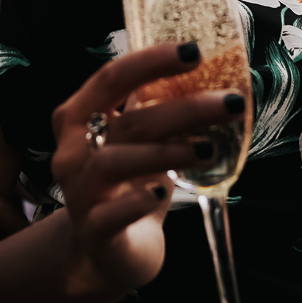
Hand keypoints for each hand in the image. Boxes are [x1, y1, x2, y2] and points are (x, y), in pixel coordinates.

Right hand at [46, 41, 240, 294]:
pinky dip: (138, 201)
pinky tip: (165, 191)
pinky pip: (111, 214)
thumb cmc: (127, 185)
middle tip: (228, 102)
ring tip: (207, 149)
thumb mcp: (140, 142)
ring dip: (165, 152)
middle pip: (127, 121)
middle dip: (182, 108)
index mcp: (79, 118)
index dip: (150, 61)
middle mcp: (73, 151)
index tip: (193, 51)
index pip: (111, 78)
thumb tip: (207, 72)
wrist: (108, 251)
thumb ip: (158, 109)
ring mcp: (79, 192)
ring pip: (114, 162)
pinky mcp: (93, 231)